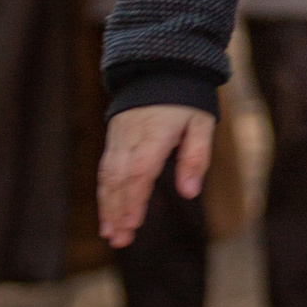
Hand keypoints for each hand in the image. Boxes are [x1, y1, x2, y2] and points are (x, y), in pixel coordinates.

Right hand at [99, 104, 215, 249]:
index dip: (134, 198)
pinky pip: (105, 169)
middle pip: (119, 179)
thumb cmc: (185, 98)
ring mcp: (119, 138)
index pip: (140, 171)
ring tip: (112, 236)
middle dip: (118, 211)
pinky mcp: (114, 139)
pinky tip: (108, 215)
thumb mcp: (201, 123)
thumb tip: (189, 193)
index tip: (133, 223)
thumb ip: (196, 158)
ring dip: (108, 207)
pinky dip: (105, 193)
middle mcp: (131, 138)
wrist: (159, 65)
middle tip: (120, 241)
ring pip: (108, 176)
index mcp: (154, 134)